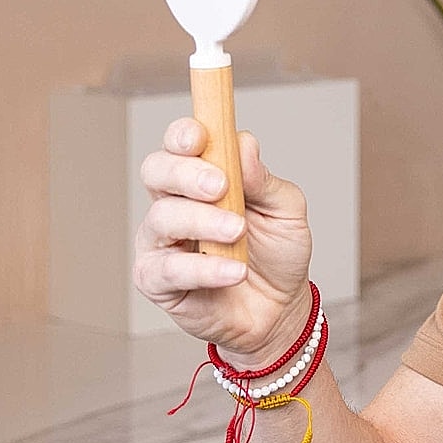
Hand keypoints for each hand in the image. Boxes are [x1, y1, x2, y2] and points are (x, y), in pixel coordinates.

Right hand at [134, 118, 315, 365]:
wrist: (281, 308)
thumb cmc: (277, 252)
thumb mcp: (285, 210)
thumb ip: (263, 179)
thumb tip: (243, 143)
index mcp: (202, 177)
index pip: (179, 143)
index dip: (183, 134)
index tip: (201, 137)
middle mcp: (174, 203)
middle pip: (156, 171)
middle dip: (185, 173)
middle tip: (221, 186)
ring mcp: (161, 241)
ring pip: (162, 218)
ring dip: (203, 222)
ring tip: (237, 232)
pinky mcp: (158, 280)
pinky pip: (169, 269)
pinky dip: (204, 269)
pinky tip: (233, 271)